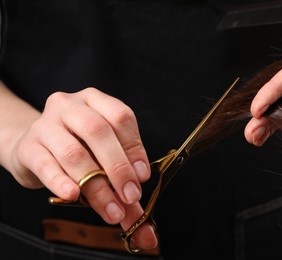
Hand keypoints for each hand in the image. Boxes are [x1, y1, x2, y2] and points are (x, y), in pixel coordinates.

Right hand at [9, 87, 156, 248]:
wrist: (34, 149)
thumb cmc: (77, 146)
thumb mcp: (102, 150)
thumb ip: (123, 167)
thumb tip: (138, 190)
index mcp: (95, 100)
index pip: (120, 116)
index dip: (134, 147)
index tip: (142, 176)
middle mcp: (69, 105)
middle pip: (98, 131)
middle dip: (118, 168)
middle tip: (131, 196)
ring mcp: (45, 124)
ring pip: (73, 152)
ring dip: (96, 185)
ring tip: (111, 209)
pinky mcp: (27, 147)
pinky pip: (46, 166)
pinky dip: (61, 182)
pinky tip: (73, 195)